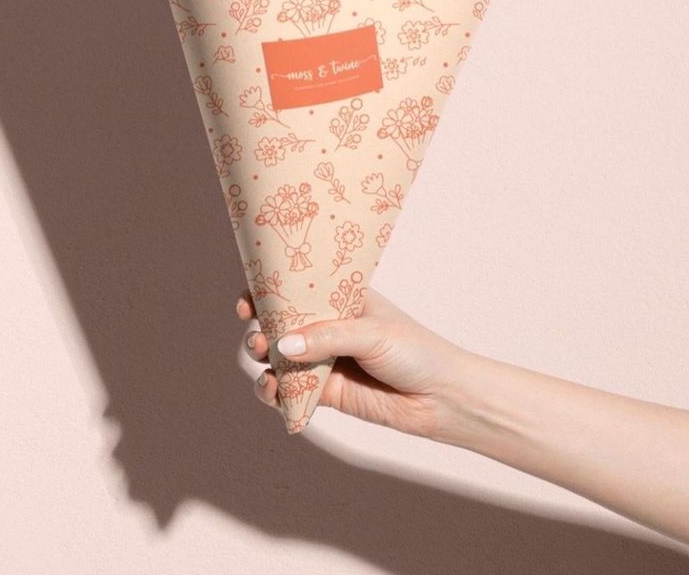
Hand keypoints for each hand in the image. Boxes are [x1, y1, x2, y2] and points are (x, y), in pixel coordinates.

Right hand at [236, 286, 464, 438]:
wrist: (441, 398)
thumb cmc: (414, 351)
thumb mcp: (371, 333)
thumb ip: (328, 338)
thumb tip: (283, 347)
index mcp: (340, 300)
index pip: (297, 290)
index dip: (267, 293)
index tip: (247, 300)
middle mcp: (328, 329)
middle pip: (280, 325)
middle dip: (261, 329)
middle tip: (259, 338)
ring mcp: (325, 361)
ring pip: (280, 359)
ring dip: (262, 361)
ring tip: (265, 364)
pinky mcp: (326, 394)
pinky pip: (290, 392)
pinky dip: (274, 393)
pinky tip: (272, 391)